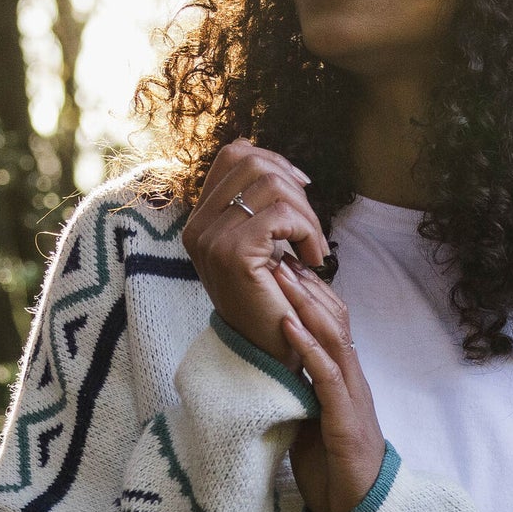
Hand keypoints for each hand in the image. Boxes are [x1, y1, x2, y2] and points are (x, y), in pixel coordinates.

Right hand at [181, 138, 330, 369]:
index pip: (234, 155)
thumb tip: (282, 166)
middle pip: (252, 160)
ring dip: (306, 213)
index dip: (275, 161)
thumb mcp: (260, 248)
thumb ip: (258, 209)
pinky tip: (314, 257)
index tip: (302, 189)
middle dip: (294, 186)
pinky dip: (308, 231)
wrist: (267, 356)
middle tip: (310, 225)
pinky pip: (281, 214)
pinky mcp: (234, 254)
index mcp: (200, 222)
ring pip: (270, 184)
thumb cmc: (271, 304)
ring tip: (315, 248)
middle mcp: (198, 228)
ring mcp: (211, 240)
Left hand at [278, 256, 387, 511]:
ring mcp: (352, 397)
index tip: (287, 267)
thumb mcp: (312, 420)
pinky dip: (306, 346)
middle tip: (282, 256)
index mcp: (344, 380)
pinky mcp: (345, 419)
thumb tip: (276, 370)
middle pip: (337, 320)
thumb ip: (302, 392)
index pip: (334, 325)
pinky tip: (287, 324)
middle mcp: (352, 380)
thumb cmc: (333, 469)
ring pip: (334, 338)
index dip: (313, 294)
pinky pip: (327, 374)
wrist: (356, 509)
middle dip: (308, 287)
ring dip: (306, 305)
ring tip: (283, 278)